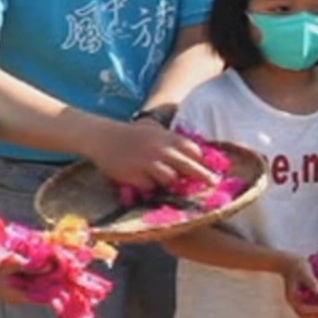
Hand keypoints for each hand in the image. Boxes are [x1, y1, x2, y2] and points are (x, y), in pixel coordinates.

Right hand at [88, 120, 215, 190]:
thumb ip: (173, 141)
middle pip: (189, 167)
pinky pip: (150, 186)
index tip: (207, 168)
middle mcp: (162, 150)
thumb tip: (196, 155)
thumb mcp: (156, 131)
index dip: (201, 161)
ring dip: (171, 183)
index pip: (194, 151)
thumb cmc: (132, 135)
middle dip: (204, 176)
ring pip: (170, 179)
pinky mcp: (135, 175)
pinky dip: (150, 186)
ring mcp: (148, 163)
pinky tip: (142, 180)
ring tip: (163, 180)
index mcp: (169, 138)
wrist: (103, 137)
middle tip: (214, 183)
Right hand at [280, 255, 317, 317]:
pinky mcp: (302, 301)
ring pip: (308, 317)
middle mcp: (294, 303)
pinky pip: (310, 312)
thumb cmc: (297, 265)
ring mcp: (298, 303)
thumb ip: (311, 281)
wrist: (289, 263)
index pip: (303, 310)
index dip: (316, 310)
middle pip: (306, 317)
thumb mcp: (305, 270)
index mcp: (293, 298)